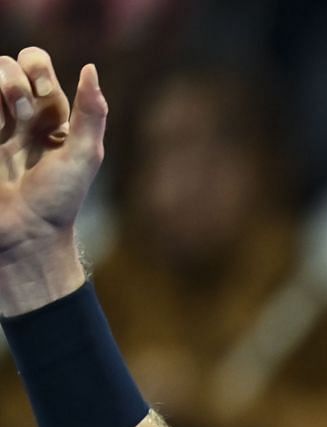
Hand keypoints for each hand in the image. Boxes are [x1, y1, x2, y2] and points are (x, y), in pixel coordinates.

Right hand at [0, 51, 106, 310]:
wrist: (24, 235)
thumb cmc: (59, 199)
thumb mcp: (85, 155)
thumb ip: (91, 112)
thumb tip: (90, 67)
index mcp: (50, 114)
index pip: (35, 65)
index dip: (35, 66)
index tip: (42, 90)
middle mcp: (18, 116)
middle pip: (4, 66)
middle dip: (10, 78)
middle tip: (22, 109)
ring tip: (4, 124)